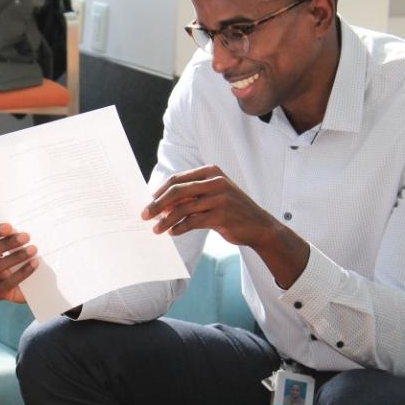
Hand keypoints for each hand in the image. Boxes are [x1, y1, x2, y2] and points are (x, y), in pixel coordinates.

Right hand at [0, 223, 37, 303]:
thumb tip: (21, 220)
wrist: (32, 285)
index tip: (9, 226)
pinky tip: (34, 263)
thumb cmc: (23, 258)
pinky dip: (22, 273)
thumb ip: (14, 234)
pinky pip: (7, 283)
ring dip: (15, 256)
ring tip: (33, 249)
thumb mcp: (18, 244)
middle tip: (26, 236)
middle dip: (7, 243)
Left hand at [141, 165, 273, 245]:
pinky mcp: (222, 216)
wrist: (259, 225)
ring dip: (166, 220)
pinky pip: (193, 222)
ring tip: (157, 229)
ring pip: (183, 208)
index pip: (177, 179)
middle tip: (145, 215)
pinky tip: (173, 233)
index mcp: (211, 172)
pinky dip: (180, 228)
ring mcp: (220, 198)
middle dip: (157, 204)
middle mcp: (215, 182)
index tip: (148, 202)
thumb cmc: (231, 209)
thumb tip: (160, 204)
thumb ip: (191, 196)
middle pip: (177, 191)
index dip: (160, 192)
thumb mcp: (213, 195)